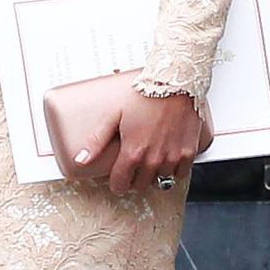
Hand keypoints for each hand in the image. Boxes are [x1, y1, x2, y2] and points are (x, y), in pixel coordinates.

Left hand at [73, 92, 204, 196]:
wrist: (175, 83)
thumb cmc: (145, 95)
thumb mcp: (114, 114)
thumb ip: (97, 141)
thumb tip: (81, 160)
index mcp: (133, 152)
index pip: (121, 185)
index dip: (117, 183)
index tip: (118, 178)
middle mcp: (153, 159)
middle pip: (140, 185)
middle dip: (134, 178)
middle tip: (134, 165)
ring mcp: (172, 157)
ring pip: (160, 181)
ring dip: (154, 174)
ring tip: (151, 158)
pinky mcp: (188, 153)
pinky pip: (180, 174)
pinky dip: (173, 170)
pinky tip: (167, 157)